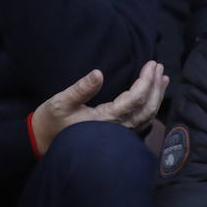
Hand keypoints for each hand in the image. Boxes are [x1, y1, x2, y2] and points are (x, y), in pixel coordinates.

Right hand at [31, 61, 168, 154]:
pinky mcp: (117, 135)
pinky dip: (150, 106)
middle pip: (147, 108)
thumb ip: (80, 89)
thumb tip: (98, 73)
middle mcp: (117, 129)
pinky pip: (141, 121)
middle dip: (155, 86)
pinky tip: (152, 96)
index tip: (151, 64)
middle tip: (158, 66)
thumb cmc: (51, 122)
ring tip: (162, 78)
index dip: (146, 81)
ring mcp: (119, 134)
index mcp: (106, 119)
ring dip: (156, 96)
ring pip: (147, 116)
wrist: (43, 143)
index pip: (136, 99)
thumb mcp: (60, 103)